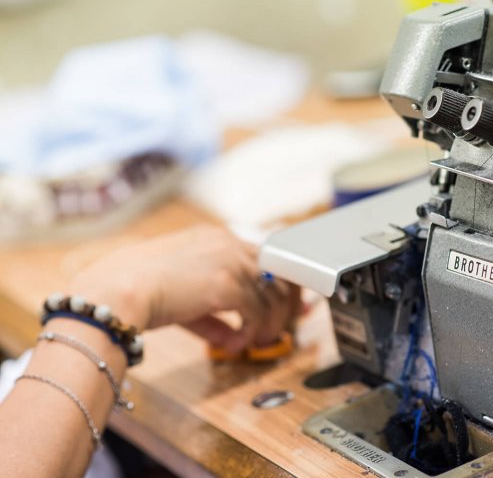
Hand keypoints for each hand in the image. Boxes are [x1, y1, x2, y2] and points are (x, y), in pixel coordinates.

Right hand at [69, 226, 300, 353]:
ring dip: (270, 324)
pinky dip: (252, 332)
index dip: (279, 282)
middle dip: (287, 302)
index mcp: (216, 237)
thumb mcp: (183, 297)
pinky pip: (257, 313)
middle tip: (283, 326)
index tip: (285, 304)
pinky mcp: (228, 284)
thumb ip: (212, 314)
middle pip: (279, 271)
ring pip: (273, 295)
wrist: (116, 290)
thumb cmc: (136, 290)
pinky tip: (236, 344)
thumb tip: (233, 336)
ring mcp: (231, 262)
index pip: (264, 255)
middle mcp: (229, 244)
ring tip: (258, 342)